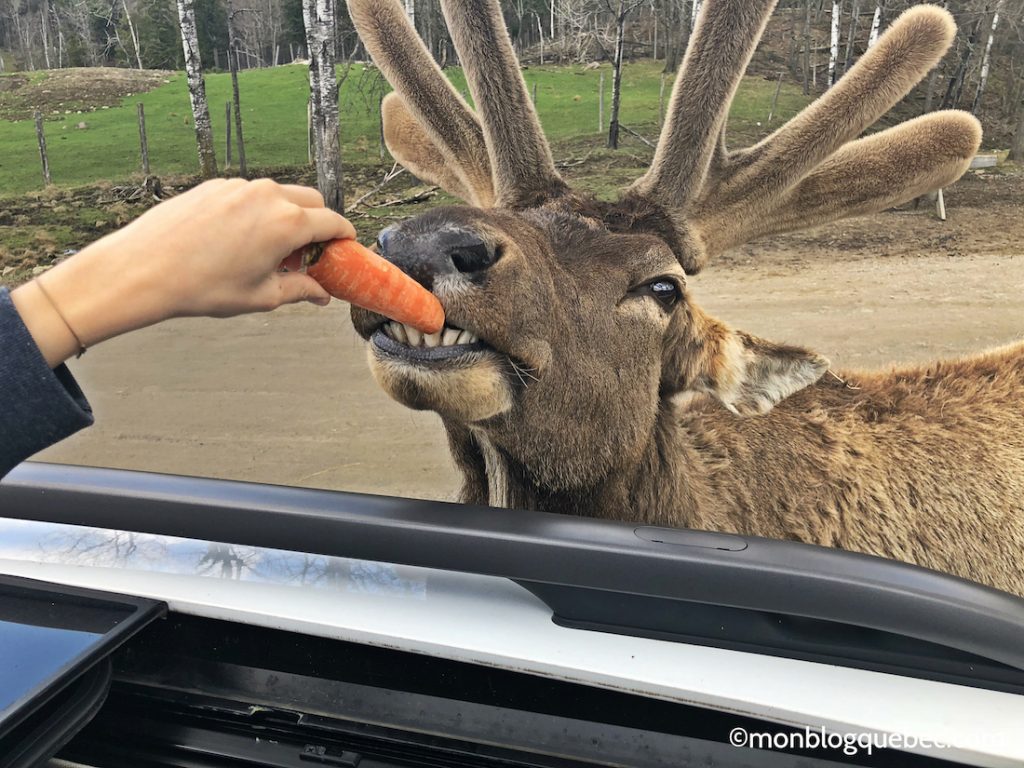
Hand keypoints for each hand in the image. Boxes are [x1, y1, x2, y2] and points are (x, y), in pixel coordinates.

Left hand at [12, 179, 355, 365]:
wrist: (143, 269)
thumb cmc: (203, 287)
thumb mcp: (261, 296)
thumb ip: (300, 290)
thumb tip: (321, 294)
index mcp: (287, 224)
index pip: (333, 222)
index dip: (344, 238)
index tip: (343, 250)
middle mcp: (268, 196)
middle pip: (311, 201)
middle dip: (317, 224)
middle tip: (306, 255)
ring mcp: (239, 186)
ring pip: (279, 194)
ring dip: (286, 216)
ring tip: (268, 250)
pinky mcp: (215, 185)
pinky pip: (249, 194)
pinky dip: (256, 212)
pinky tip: (237, 240)